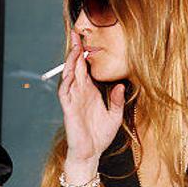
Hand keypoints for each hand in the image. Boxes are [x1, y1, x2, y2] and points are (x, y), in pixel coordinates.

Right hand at [58, 29, 125, 163]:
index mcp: (90, 91)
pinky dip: (67, 81)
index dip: (86, 53)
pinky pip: (65, 92)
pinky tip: (70, 72)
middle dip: (75, 50)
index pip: (86, 68)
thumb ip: (118, 101)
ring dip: (70, 62)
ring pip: (69, 76)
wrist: (91, 153)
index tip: (89, 38)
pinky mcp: (68, 109)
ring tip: (74, 47)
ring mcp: (73, 99)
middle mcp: (80, 92)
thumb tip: (122, 86)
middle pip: (75, 66)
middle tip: (77, 32)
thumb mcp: (115, 116)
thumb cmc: (100, 135)